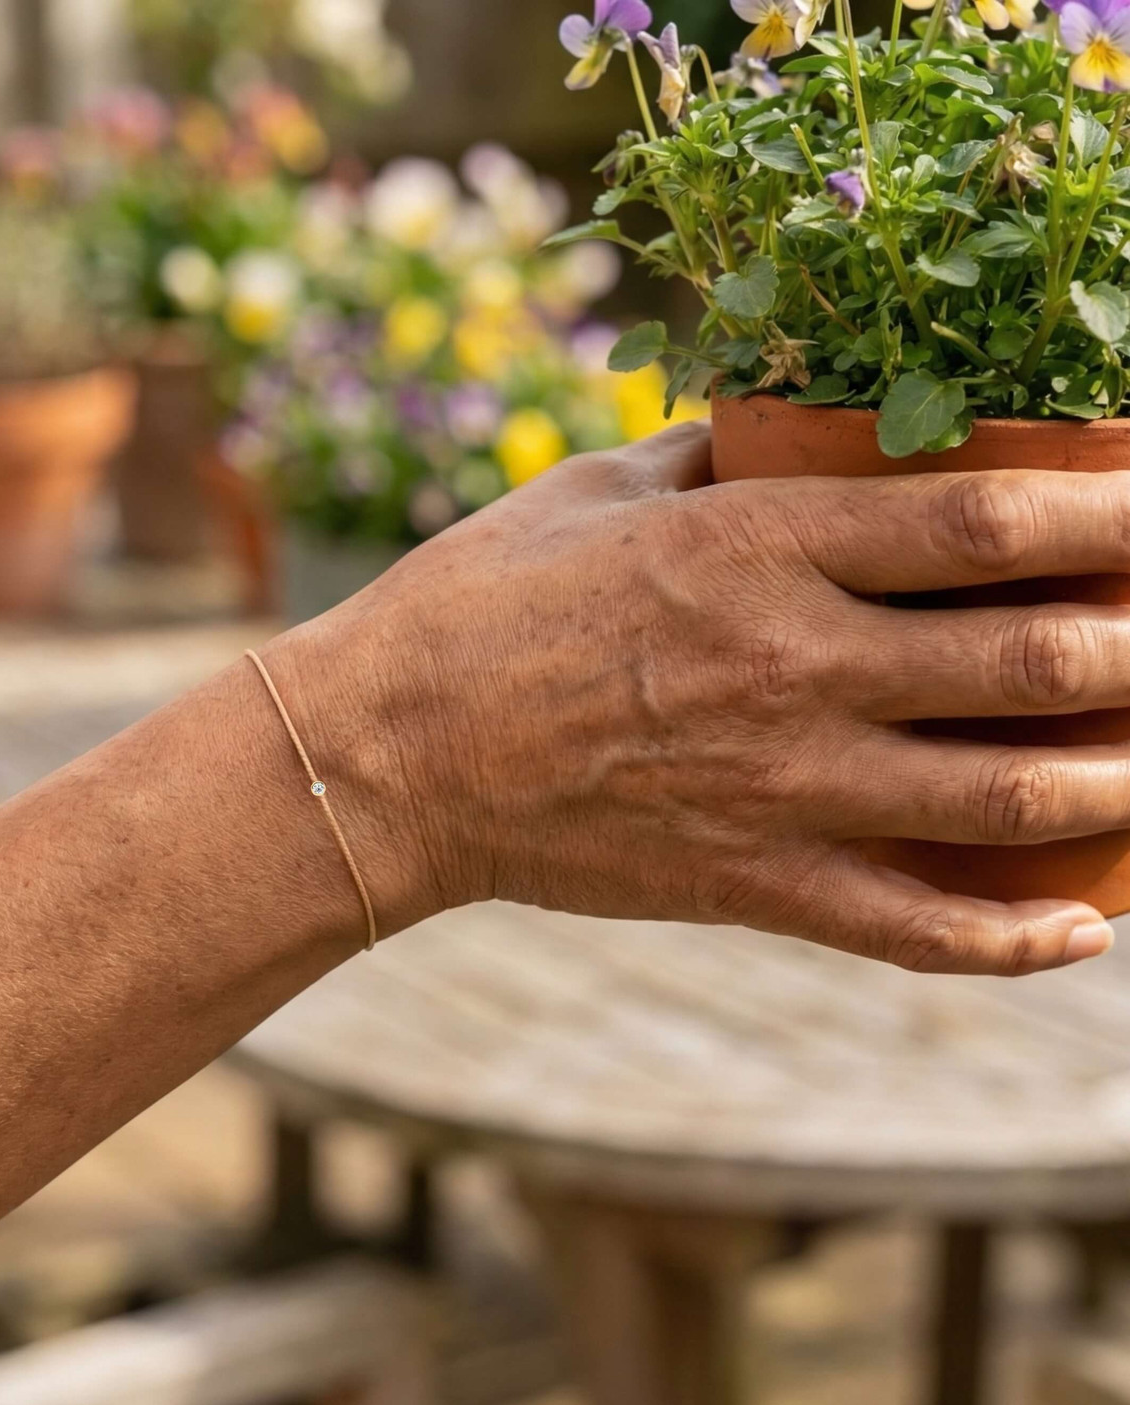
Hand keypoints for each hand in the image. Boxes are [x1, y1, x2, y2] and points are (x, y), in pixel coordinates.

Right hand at [274, 423, 1129, 975]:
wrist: (387, 756)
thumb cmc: (478, 603)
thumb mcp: (596, 491)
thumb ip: (718, 455)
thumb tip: (799, 422)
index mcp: (755, 550)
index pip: (987, 523)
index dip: (1115, 512)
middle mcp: (792, 669)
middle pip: (1033, 661)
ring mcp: (778, 790)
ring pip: (1005, 799)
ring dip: (1119, 785)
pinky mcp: (750, 885)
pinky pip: (914, 931)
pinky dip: (1015, 942)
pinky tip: (1085, 931)